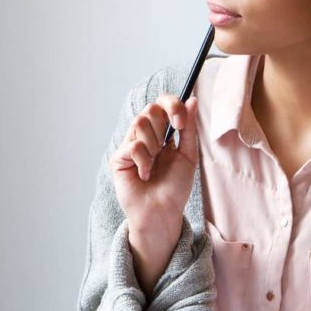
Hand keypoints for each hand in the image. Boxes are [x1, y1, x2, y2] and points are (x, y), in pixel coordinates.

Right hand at [109, 93, 200, 246]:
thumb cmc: (176, 186)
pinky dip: (144, 161)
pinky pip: (133, 145)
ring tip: (156, 162)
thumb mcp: (188, 154)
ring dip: (154, 143)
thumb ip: (189, 128)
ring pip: (139, 122)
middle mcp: (145, 135)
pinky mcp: (119, 158)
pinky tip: (145, 174)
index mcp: (163, 132)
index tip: (180, 122)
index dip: (172, 105)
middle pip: (150, 108)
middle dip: (163, 124)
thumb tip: (192, 100)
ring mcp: (130, 145)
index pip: (162, 104)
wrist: (163, 211)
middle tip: (167, 145)